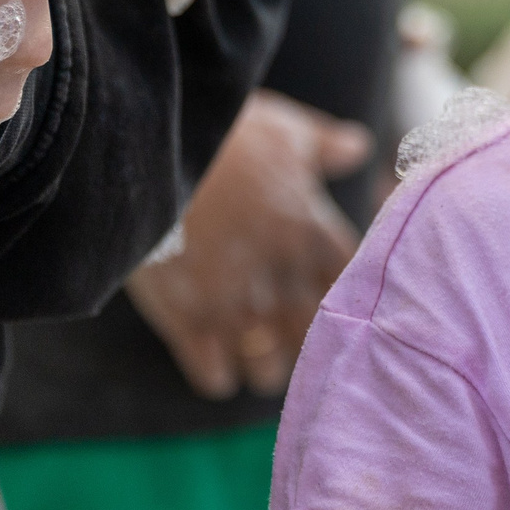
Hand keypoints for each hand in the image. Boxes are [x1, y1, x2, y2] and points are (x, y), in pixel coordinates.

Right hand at [126, 89, 370, 398]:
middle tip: (289, 336)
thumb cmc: (226, 137)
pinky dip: (217, 374)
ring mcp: (236, 307)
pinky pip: (216, 376)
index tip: (325, 298)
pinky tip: (215, 363)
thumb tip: (359, 147)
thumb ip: (327, 147)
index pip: (350, 289)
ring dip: (264, 366)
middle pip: (313, 339)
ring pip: (268, 369)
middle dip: (304, 342)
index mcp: (313, 235)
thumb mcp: (285, 133)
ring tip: (256, 356)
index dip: (340, 298)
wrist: (150, 154)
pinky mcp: (188, 324)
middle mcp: (283, 280)